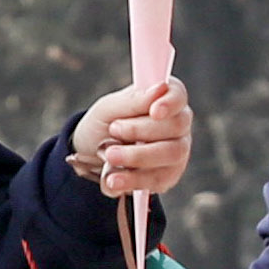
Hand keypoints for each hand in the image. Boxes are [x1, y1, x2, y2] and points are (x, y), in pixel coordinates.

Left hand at [77, 75, 195, 199]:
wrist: (89, 156)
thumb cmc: (104, 125)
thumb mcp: (108, 108)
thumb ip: (133, 100)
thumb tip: (160, 88)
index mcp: (164, 99)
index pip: (178, 95)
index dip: (170, 103)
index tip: (154, 111)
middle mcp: (177, 126)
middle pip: (176, 126)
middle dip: (142, 130)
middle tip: (113, 130)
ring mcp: (176, 152)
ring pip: (171, 154)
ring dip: (137, 156)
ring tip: (109, 156)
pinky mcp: (167, 177)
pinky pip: (158, 180)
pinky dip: (133, 180)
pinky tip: (114, 180)